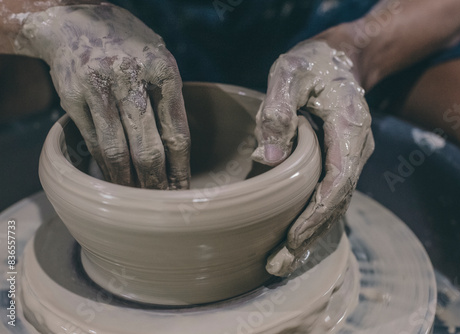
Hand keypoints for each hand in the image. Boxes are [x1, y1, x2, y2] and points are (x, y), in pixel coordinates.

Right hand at [15, 4, 189, 188]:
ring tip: (137, 200)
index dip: (181, 170)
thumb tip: (178, 155)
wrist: (73, 19)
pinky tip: (114, 179)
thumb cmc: (128, 45)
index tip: (183, 192)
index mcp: (163, 69)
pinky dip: (104, 166)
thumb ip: (169, 100)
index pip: (177, 133)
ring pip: (116, 152)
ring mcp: (98, 88)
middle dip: (156, 184)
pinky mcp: (72, 98)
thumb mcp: (159, 60)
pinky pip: (93, 143)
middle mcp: (130, 78)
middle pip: (148, 149)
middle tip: (162, 204)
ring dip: (128, 183)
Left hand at [253, 40, 373, 275]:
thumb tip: (266, 160)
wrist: (341, 57)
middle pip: (337, 204)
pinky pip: (330, 196)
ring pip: (335, 205)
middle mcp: (355, 149)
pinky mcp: (339, 160)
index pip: (338, 183)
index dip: (316, 214)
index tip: (291, 238)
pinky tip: (293, 237)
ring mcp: (350, 157)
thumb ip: (279, 110)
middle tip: (277, 266)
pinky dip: (313, 219)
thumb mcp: (290, 73)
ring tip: (280, 263)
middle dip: (309, 237)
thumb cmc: (312, 62)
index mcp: (349, 128)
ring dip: (310, 235)